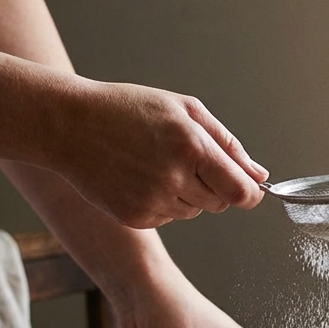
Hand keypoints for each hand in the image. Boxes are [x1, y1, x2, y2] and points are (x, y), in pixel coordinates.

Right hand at [46, 80, 268, 228]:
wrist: (69, 126)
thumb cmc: (128, 110)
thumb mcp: (184, 109)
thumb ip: (228, 144)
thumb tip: (260, 176)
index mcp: (191, 146)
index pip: (241, 192)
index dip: (250, 193)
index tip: (248, 189)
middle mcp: (173, 178)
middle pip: (220, 203)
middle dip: (216, 186)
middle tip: (186, 160)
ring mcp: (152, 201)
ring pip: (194, 211)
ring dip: (188, 193)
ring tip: (157, 163)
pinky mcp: (136, 217)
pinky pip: (169, 218)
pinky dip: (163, 202)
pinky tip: (141, 177)